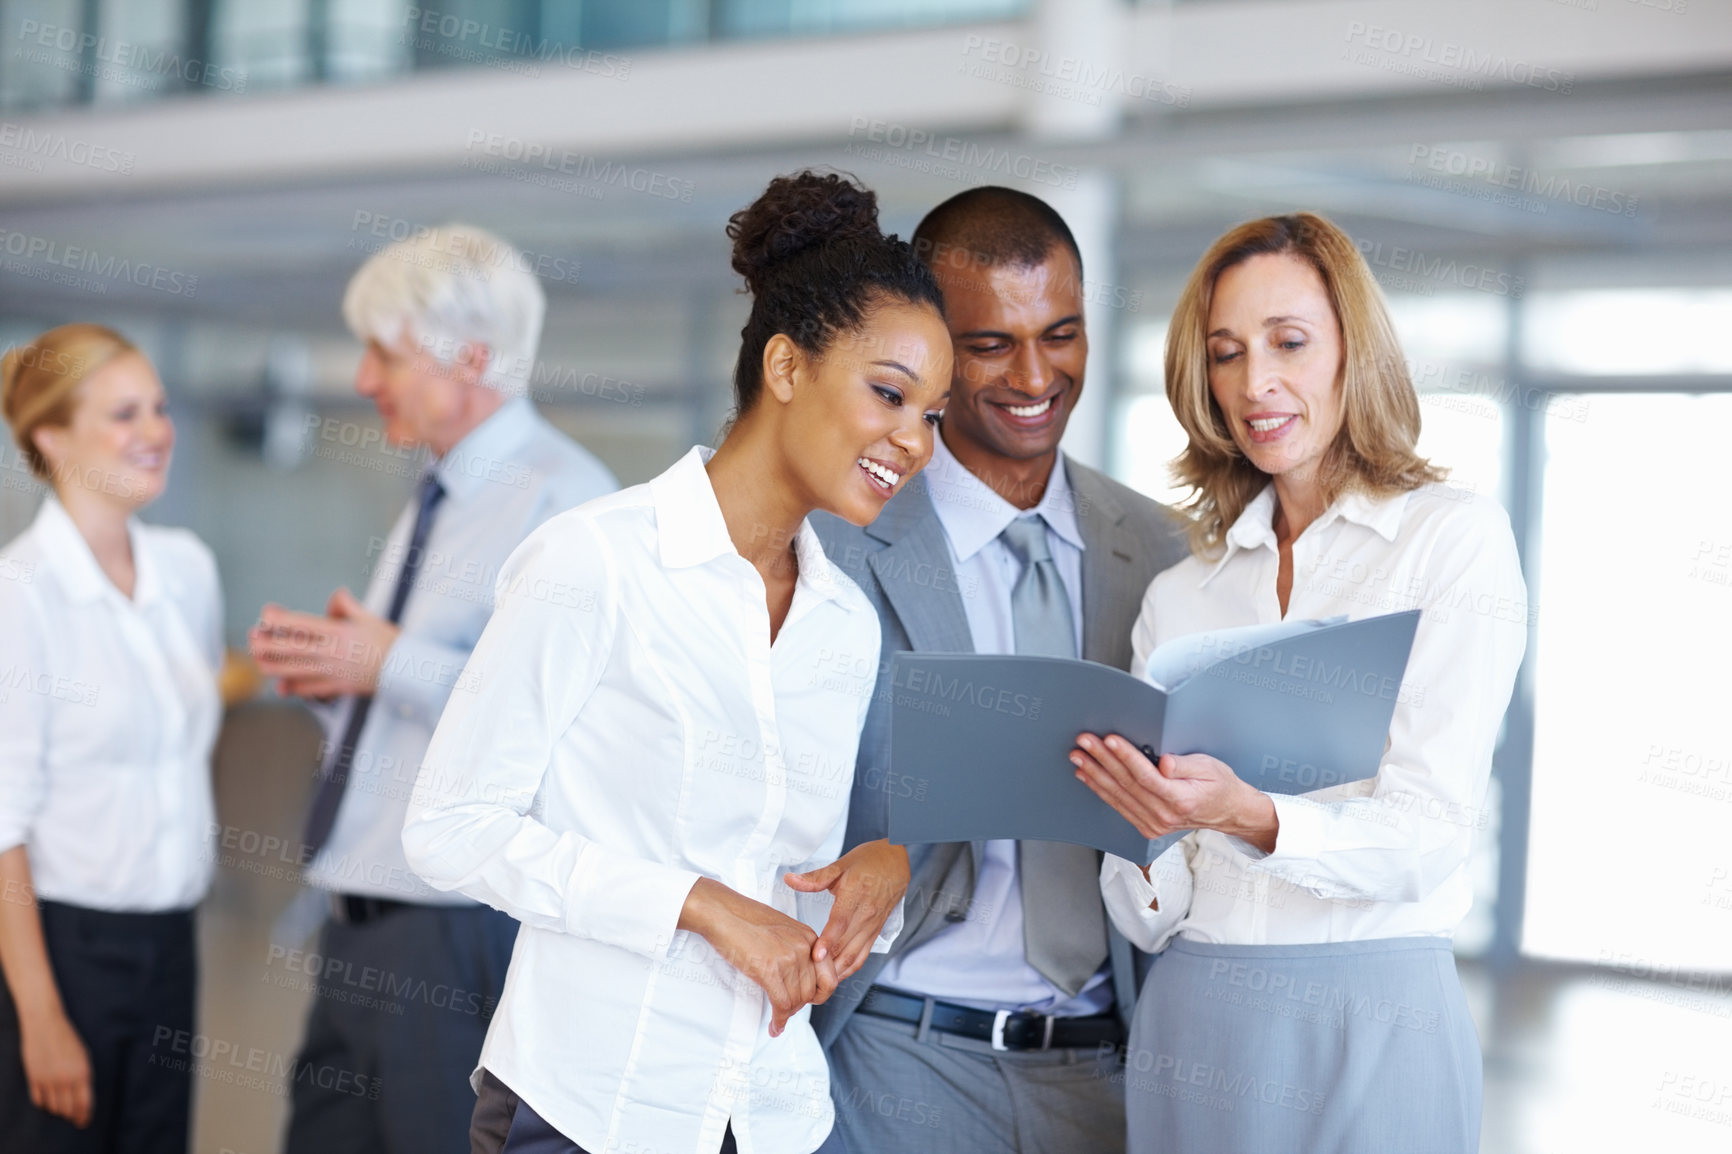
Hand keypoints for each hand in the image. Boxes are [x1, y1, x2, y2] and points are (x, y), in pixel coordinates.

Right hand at [19, 1007, 90, 1127]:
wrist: (45, 1024)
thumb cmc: (68, 1038)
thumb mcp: (84, 1056)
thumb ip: (84, 1077)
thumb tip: (82, 1097)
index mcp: (82, 1072)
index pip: (84, 1103)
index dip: (84, 1116)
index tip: (83, 1122)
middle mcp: (65, 1078)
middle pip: (68, 1108)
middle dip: (71, 1115)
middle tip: (73, 1118)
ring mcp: (48, 1079)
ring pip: (53, 1107)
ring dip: (58, 1110)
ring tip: (62, 1109)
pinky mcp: (33, 1078)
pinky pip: (38, 1100)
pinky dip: (44, 1104)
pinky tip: (48, 1102)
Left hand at [248, 589, 399, 698]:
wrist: (406, 669)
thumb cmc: (389, 641)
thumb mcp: (369, 617)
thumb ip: (347, 606)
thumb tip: (334, 597)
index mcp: (337, 633)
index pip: (300, 625)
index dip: (279, 619)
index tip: (266, 614)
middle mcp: (331, 653)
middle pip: (291, 649)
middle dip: (268, 644)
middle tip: (252, 639)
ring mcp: (333, 672)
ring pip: (295, 671)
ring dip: (274, 666)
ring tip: (259, 662)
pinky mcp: (338, 687)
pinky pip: (311, 689)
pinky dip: (295, 688)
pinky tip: (283, 687)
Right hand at [679, 879, 830, 1037]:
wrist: (722, 912)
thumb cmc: (746, 919)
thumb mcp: (783, 929)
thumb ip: (797, 950)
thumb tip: (802, 979)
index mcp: (810, 937)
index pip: (830, 977)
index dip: (819, 994)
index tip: (807, 1000)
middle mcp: (804, 948)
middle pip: (812, 993)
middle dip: (798, 1006)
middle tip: (785, 1010)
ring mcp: (788, 958)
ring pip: (796, 1001)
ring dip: (786, 1014)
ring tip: (777, 1017)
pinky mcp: (769, 969)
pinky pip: (781, 1005)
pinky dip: (778, 1020)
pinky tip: (774, 1026)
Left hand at [784, 839, 908, 982]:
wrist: (896, 861)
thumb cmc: (868, 861)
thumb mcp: (840, 865)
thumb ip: (815, 878)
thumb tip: (790, 879)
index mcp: (855, 896)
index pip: (840, 923)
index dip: (828, 941)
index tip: (816, 956)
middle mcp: (866, 914)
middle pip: (846, 946)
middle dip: (828, 965)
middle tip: (807, 977)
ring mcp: (872, 926)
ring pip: (854, 955)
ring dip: (837, 971)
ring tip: (818, 982)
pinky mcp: (876, 932)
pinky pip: (863, 955)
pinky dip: (849, 968)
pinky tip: (836, 975)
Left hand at [1072, 734, 1278, 853]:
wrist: (1227, 812)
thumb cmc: (1219, 785)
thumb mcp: (1210, 767)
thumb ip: (1185, 765)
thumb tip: (1164, 763)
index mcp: (1181, 799)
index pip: (1146, 776)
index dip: (1126, 757)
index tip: (1110, 740)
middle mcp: (1164, 815)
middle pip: (1126, 784)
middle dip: (1102, 760)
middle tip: (1084, 742)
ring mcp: (1153, 824)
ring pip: (1118, 796)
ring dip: (1094, 774)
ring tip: (1078, 756)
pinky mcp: (1146, 826)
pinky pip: (1119, 806)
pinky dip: (1101, 790)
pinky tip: (1087, 776)